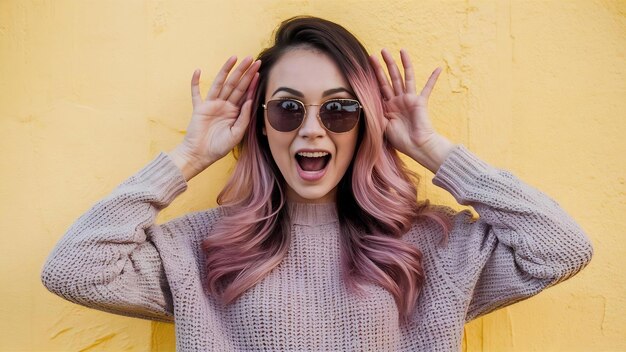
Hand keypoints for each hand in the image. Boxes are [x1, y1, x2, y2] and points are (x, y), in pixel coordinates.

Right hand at [171, 56, 259, 178]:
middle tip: (252, 58)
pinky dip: (195, 82)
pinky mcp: (199, 108)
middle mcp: (224, 105)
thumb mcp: (237, 134)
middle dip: (244, 72)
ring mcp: (211, 105)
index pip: (245, 93)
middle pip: (235, 85)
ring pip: (220, 84)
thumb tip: (250, 100)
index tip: (258, 70)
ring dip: (226, 70)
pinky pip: (196, 93)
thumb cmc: (219, 147)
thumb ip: (244, 117)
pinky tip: (198, 71)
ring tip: (234, 58)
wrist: (201, 155)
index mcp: (235, 112)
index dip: (251, 82)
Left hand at [369, 48, 454, 172]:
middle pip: (391, 77)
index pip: (380, 86)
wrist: (416, 147)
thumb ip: (376, 113)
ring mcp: (410, 99)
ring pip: (406, 77)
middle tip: (381, 50)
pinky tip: (438, 68)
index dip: (375, 74)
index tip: (369, 61)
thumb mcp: (382, 126)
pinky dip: (433, 79)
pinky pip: (428, 88)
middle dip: (386, 64)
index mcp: (388, 105)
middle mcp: (398, 100)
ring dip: (404, 63)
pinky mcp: (420, 102)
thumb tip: (364, 104)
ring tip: (401, 49)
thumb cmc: (400, 140)